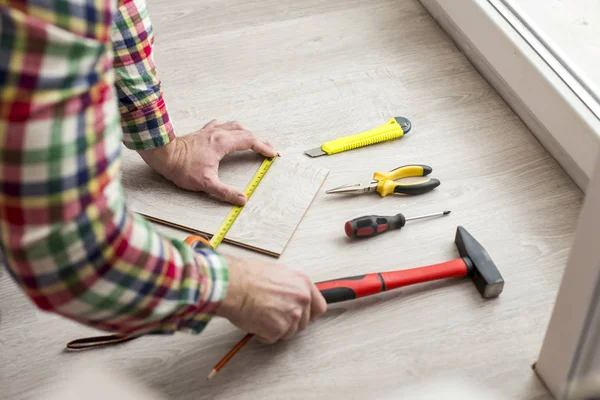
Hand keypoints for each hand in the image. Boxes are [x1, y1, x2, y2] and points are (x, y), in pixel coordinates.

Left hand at [138, 120, 276, 204]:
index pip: (250, 141)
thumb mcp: (206, 183)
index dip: (264, 147)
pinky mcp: (201, 133)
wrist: (162, 154)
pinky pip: (219, 125)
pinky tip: (226, 130)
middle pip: (245, 132)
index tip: (272, 154)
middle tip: (268, 148)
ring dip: (246, 132)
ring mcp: (209, 131)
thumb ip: (225, 192)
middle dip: (259, 140)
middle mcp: (218, 133)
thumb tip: (242, 200)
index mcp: (223, 143)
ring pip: (233, 126)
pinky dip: (229, 128)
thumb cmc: (181, 167)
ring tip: (252, 139)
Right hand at [216, 256, 326, 343]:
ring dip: (276, 328)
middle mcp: (301, 300)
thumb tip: (291, 296)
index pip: (319, 307)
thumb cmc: (248, 276)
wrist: (233, 285)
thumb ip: (290, 287)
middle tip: (273, 314)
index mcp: (303, 284)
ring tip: (261, 314)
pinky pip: (273, 338)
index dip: (310, 313)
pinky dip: (263, 334)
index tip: (303, 316)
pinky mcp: (278, 330)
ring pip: (288, 332)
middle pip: (303, 323)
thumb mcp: (278, 273)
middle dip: (289, 322)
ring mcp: (291, 316)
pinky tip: (255, 320)